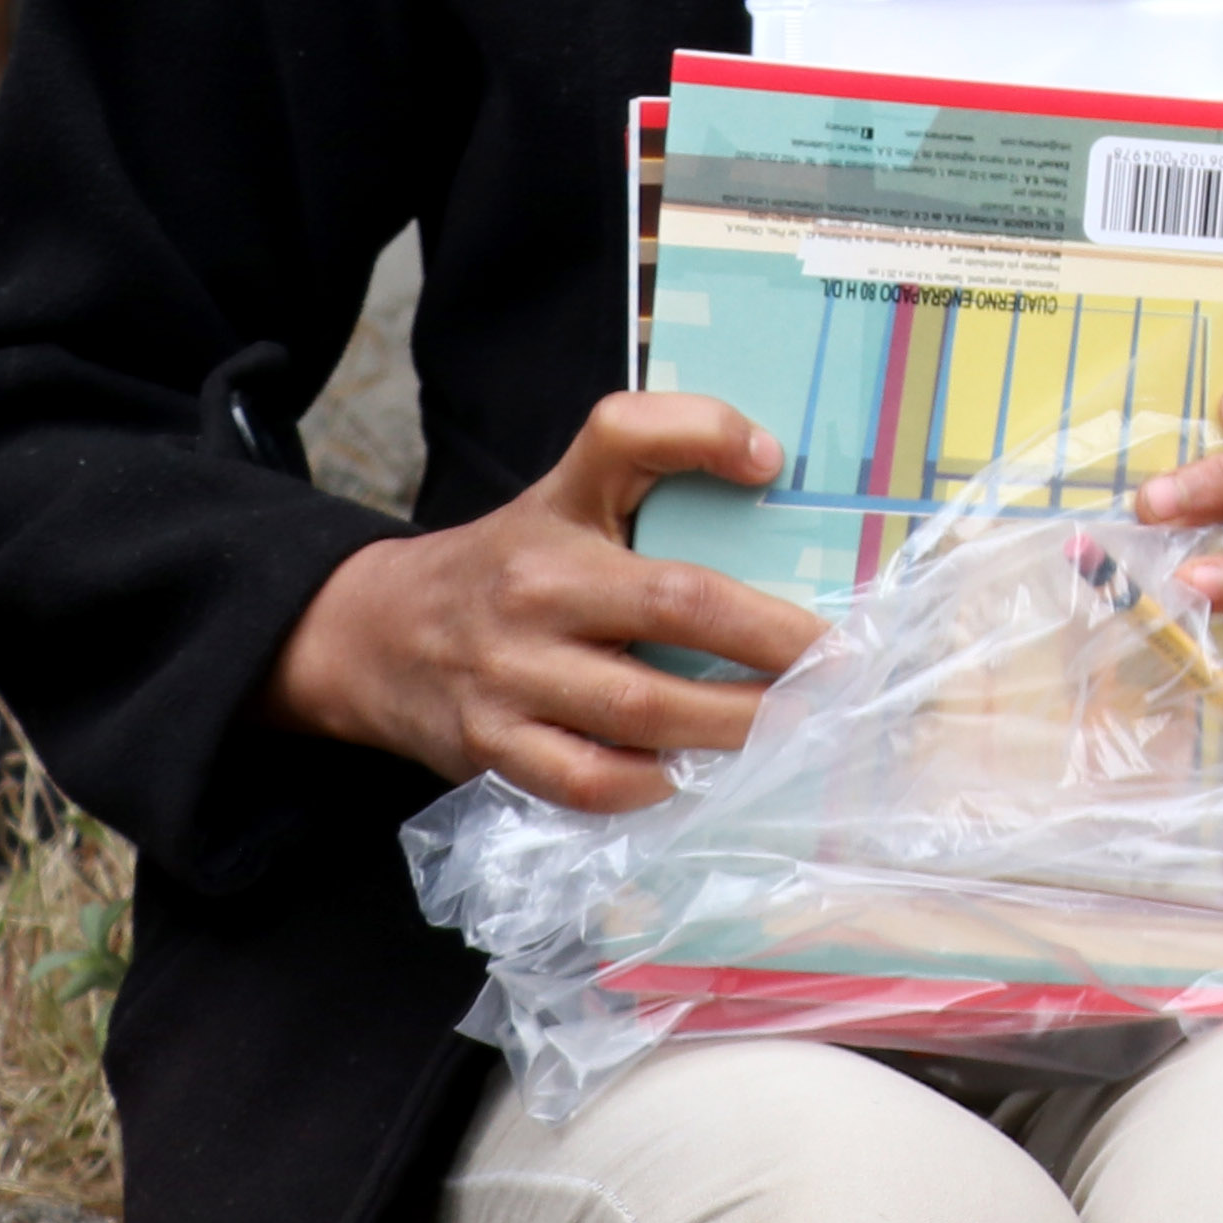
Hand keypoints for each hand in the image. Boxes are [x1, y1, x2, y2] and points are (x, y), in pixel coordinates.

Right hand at [268, 393, 822, 812]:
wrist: (376, 636)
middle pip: (677, 605)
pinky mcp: (491, 747)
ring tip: (799, 730)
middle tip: (846, 666)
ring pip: (644, 711)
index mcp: (561, 512)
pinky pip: (591, 781)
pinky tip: (701, 776)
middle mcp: (534, 588)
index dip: (704, 435)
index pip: (625, 439)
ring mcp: (509, 674)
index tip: (774, 465)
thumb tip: (768, 464)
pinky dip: (657, 786)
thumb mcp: (571, 492)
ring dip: (738, 727)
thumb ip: (658, 453)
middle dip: (778, 644)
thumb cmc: (514, 563)